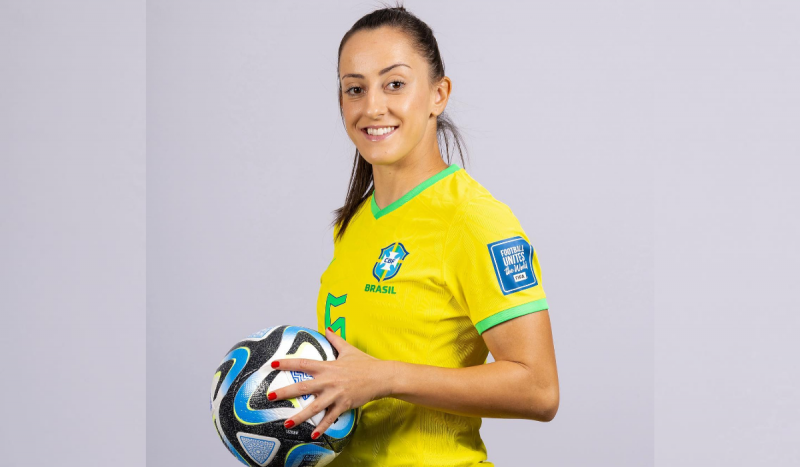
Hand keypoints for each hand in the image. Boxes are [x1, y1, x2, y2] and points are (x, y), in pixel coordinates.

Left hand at [267, 327, 393, 438]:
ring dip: (299, 416)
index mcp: (328, 367)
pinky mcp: (344, 404)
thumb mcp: (348, 349)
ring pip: (314, 407)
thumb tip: (328, 328)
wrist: (381, 376)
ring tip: (286, 423)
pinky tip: (313, 434)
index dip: (287, 363)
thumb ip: (335, 339)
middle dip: (285, 392)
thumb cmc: (365, 362)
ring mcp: (336, 394)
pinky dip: (322, 426)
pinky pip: (331, 417)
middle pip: (303, 387)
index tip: (273, 364)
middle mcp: (329, 381)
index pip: (303, 363)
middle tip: (270, 396)